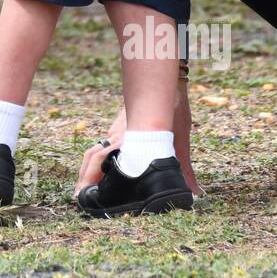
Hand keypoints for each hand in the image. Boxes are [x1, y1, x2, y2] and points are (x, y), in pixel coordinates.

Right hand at [73, 82, 201, 195]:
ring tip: (85, 186)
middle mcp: (117, 135)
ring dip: (88, 167)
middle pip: (92, 156)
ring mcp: (116, 129)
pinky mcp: (119, 126)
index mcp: (128, 140)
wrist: (166, 81)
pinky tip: (103, 167)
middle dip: (84, 177)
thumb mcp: (181, 141)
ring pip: (95, 149)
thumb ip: (184, 169)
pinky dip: (97, 158)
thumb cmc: (173, 109)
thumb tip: (197, 193)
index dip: (90, 178)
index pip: (100, 161)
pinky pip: (104, 144)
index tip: (85, 194)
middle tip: (79, 196)